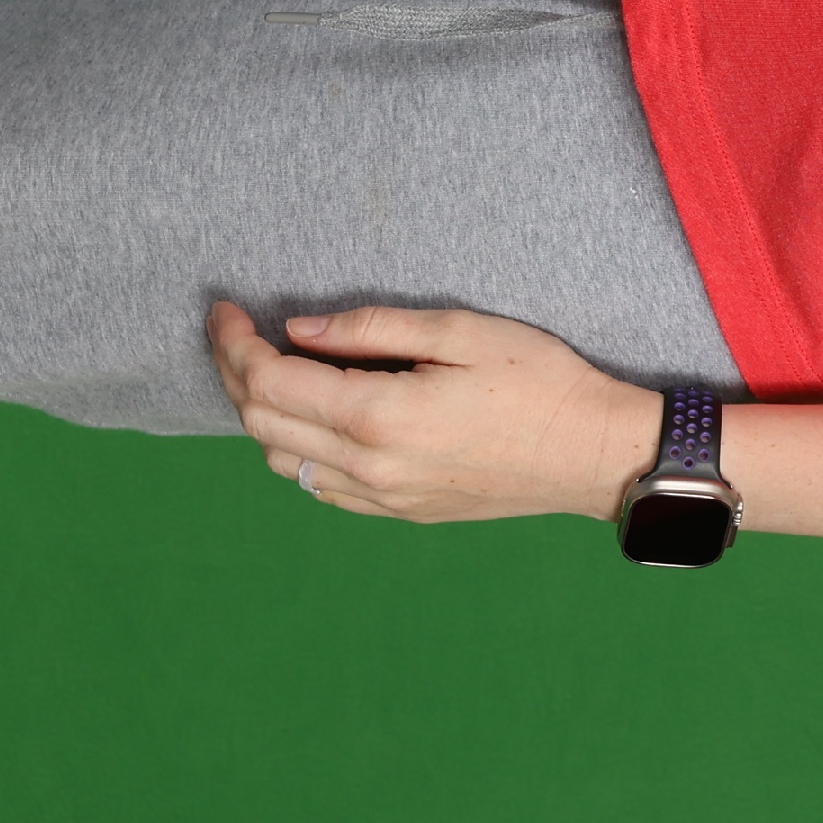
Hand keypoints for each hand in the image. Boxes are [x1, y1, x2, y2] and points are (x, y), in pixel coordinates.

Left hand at [206, 301, 656, 525]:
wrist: (594, 454)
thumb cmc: (541, 382)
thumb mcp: (463, 331)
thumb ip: (374, 327)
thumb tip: (302, 330)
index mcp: (379, 415)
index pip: (269, 381)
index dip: (235, 343)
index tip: (227, 311)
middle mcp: (368, 465)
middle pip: (261, 422)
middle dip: (237, 371)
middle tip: (240, 333)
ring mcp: (381, 497)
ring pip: (282, 461)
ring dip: (263, 415)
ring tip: (277, 372)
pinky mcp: (400, 511)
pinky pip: (320, 487)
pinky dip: (298, 449)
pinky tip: (320, 419)